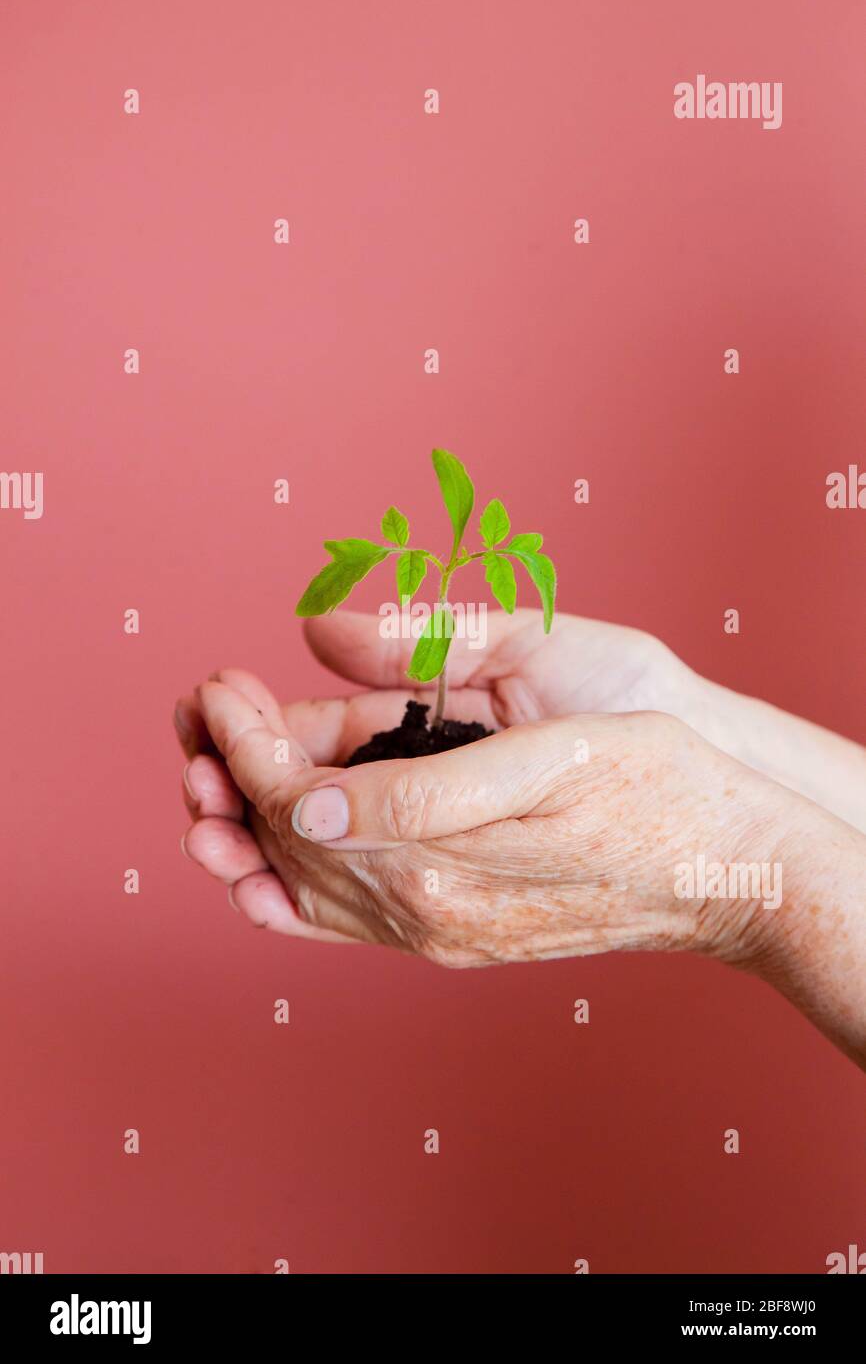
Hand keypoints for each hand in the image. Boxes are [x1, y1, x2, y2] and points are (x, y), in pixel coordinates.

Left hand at [179, 664, 798, 967]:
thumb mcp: (550, 762)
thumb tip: (309, 808)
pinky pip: (347, 920)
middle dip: (232, 774)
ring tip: (209, 766)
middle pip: (288, 846)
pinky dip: (291, 885)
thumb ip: (423, 793)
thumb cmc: (653, 787)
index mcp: (437, 864)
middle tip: (196, 710)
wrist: (726, 864)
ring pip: (307, 884)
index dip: (245, 743)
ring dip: (250, 822)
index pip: (297, 805)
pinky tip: (264, 868)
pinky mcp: (458, 930)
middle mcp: (425, 914)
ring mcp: (439, 932)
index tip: (213, 687)